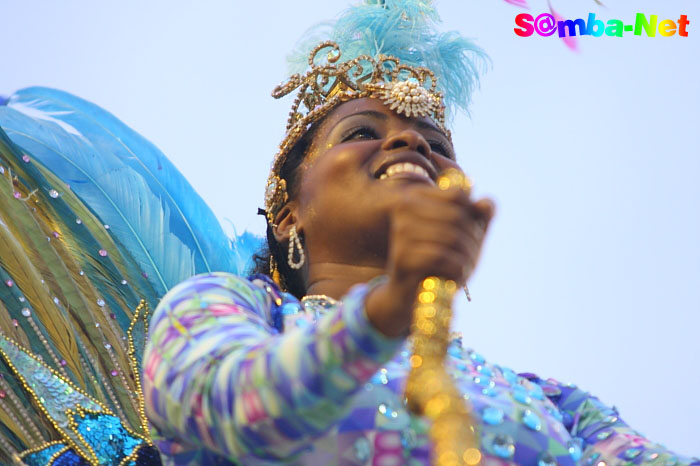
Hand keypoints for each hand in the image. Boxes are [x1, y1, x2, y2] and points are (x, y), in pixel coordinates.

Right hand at [366, 181, 494, 336]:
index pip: (457, 194)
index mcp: (416, 196)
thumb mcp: (464, 236)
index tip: (473, 233)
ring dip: (468, 257)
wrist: (412, 297)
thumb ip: (478, 217)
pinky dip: (457, 269)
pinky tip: (457, 277)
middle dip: (473, 239)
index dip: (473, 214)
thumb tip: (487, 204)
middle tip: (474, 257)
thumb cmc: (440, 262)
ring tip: (466, 269)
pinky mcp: (402, 256)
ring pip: (451, 237)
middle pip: (457, 216)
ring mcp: (401, 231)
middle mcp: (404, 208)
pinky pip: (441, 257)